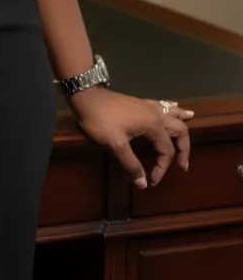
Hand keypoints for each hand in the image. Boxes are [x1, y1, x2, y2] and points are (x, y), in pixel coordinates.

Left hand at [68, 87, 193, 188]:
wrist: (86, 95)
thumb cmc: (101, 120)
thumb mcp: (115, 145)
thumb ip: (131, 165)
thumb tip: (143, 184)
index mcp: (154, 125)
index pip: (167, 151)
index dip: (162, 168)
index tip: (152, 181)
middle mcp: (156, 114)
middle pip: (180, 130)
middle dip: (184, 148)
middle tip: (184, 165)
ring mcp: (148, 106)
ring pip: (173, 114)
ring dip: (182, 123)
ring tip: (192, 122)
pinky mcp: (140, 102)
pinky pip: (162, 106)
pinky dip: (171, 109)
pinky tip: (173, 107)